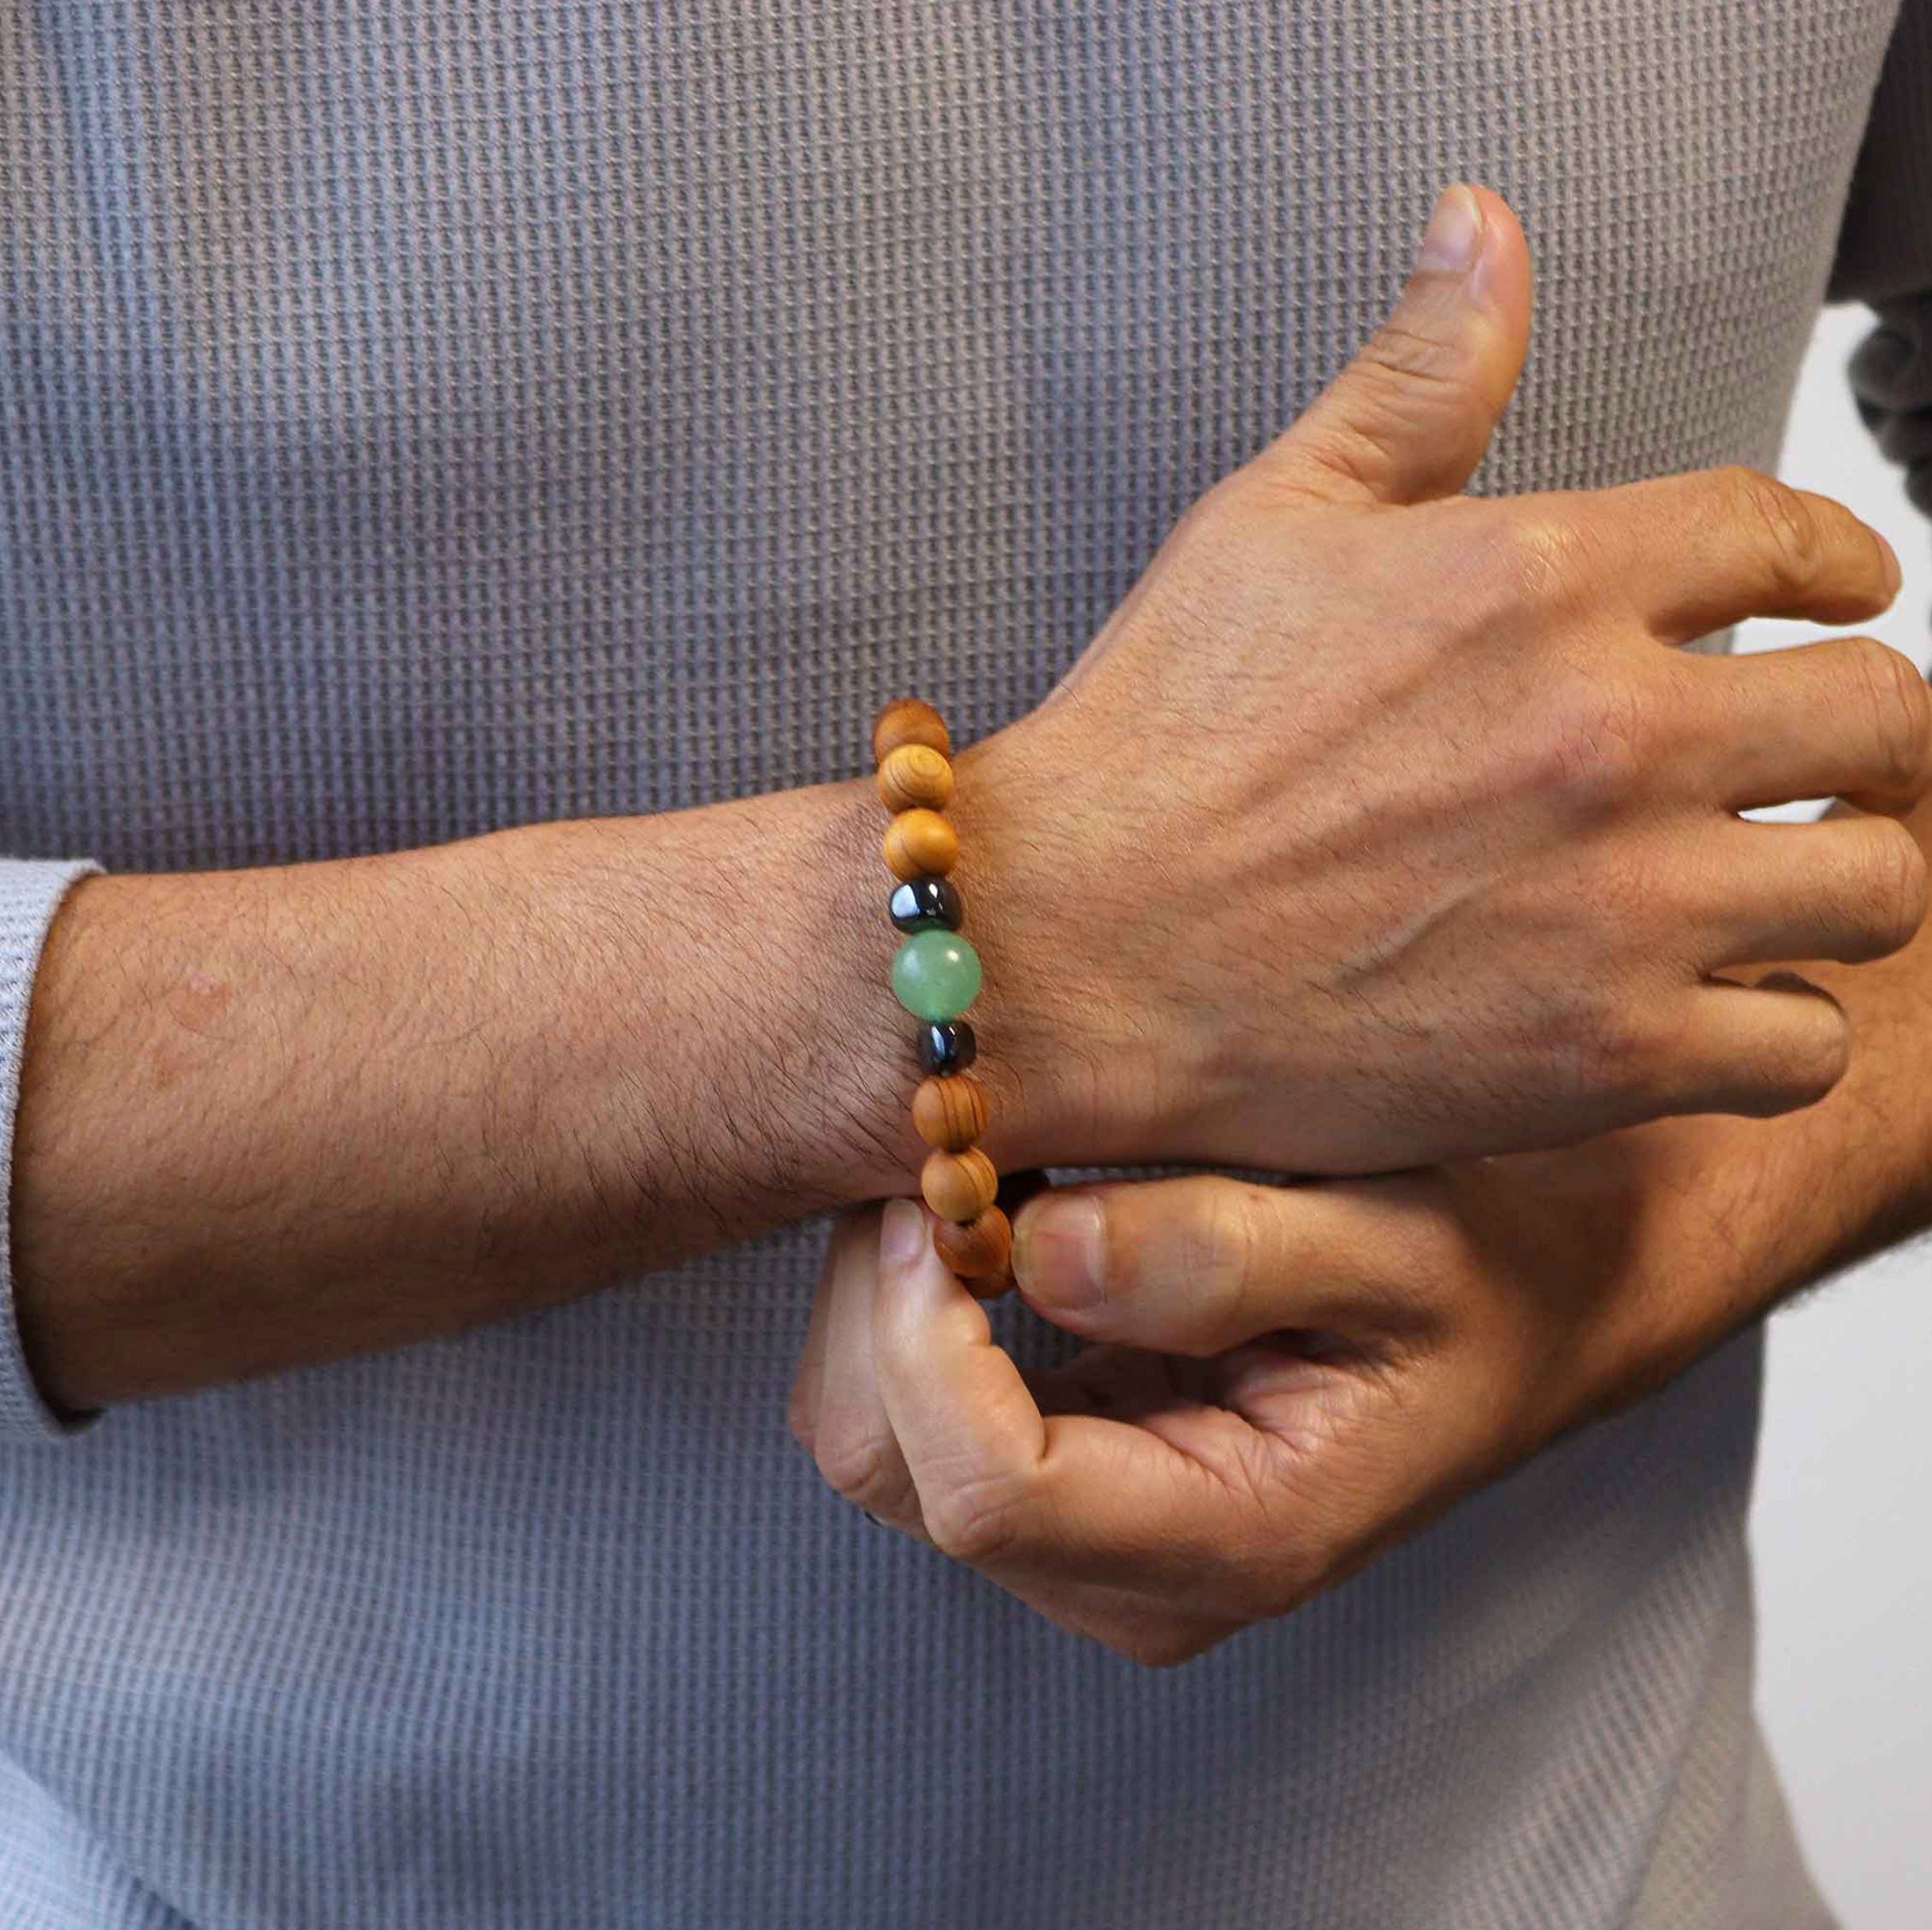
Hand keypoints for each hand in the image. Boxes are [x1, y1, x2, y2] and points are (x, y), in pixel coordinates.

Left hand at [787, 1124, 1800, 1665]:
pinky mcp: (1058, 1492)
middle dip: (878, 1304)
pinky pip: (908, 1414)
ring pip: (874, 1442)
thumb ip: (1220, 1254)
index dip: (925, 1333)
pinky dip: (908, 1309)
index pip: (988, 1489)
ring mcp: (1085, 1547)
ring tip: (972, 1176)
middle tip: (942, 1154)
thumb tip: (1037, 1250)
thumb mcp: (1390, 1237)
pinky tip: (985, 1219)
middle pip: (891, 1470)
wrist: (1527, 1307)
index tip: (947, 1185)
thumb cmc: (1477, 1268)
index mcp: (1233, 1540)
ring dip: (883, 1298)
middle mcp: (1135, 1579)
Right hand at [955, 183, 1929, 1176]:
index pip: (1793, 536)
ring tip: (1765, 889)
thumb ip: (1414, 380)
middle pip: (1881, 712)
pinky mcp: (1605, 1057)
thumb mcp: (1268, 520)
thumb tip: (1483, 228)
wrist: (1066, 951)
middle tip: (1810, 764)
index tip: (1837, 596)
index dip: (1838, 563)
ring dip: (1833, 878)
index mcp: (1544, 576)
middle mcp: (1613, 732)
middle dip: (1855, 731)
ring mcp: (1625, 905)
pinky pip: (1800, 1047)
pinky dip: (1769, 1029)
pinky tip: (1700, 1008)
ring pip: (1878, 882)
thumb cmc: (1155, 741)